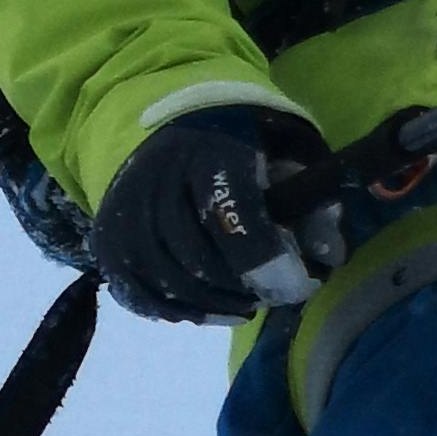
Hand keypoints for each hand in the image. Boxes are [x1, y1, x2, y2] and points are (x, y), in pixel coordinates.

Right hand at [90, 95, 350, 322]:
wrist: (163, 125)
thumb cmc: (237, 141)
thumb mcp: (285, 149)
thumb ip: (311, 197)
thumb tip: (328, 256)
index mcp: (208, 152)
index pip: (235, 215)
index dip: (269, 260)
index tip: (300, 285)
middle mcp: (156, 182)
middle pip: (199, 257)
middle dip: (245, 286)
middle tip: (275, 294)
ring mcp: (124, 214)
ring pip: (168, 281)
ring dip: (215, 304)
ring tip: (248, 304)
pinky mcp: (108, 242)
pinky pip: (139, 294)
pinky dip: (179, 311)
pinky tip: (211, 311)